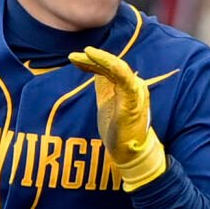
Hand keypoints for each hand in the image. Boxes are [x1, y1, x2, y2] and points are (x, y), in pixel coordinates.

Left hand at [68, 47, 166, 190]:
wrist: (129, 153)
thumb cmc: (119, 130)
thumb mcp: (106, 102)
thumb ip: (103, 86)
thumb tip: (94, 70)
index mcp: (128, 85)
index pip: (110, 67)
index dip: (92, 61)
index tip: (75, 59)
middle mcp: (135, 85)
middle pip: (112, 65)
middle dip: (92, 59)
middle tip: (73, 56)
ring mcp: (136, 92)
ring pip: (117, 67)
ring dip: (99, 59)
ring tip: (81, 55)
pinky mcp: (133, 101)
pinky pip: (123, 78)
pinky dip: (110, 65)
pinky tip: (94, 57)